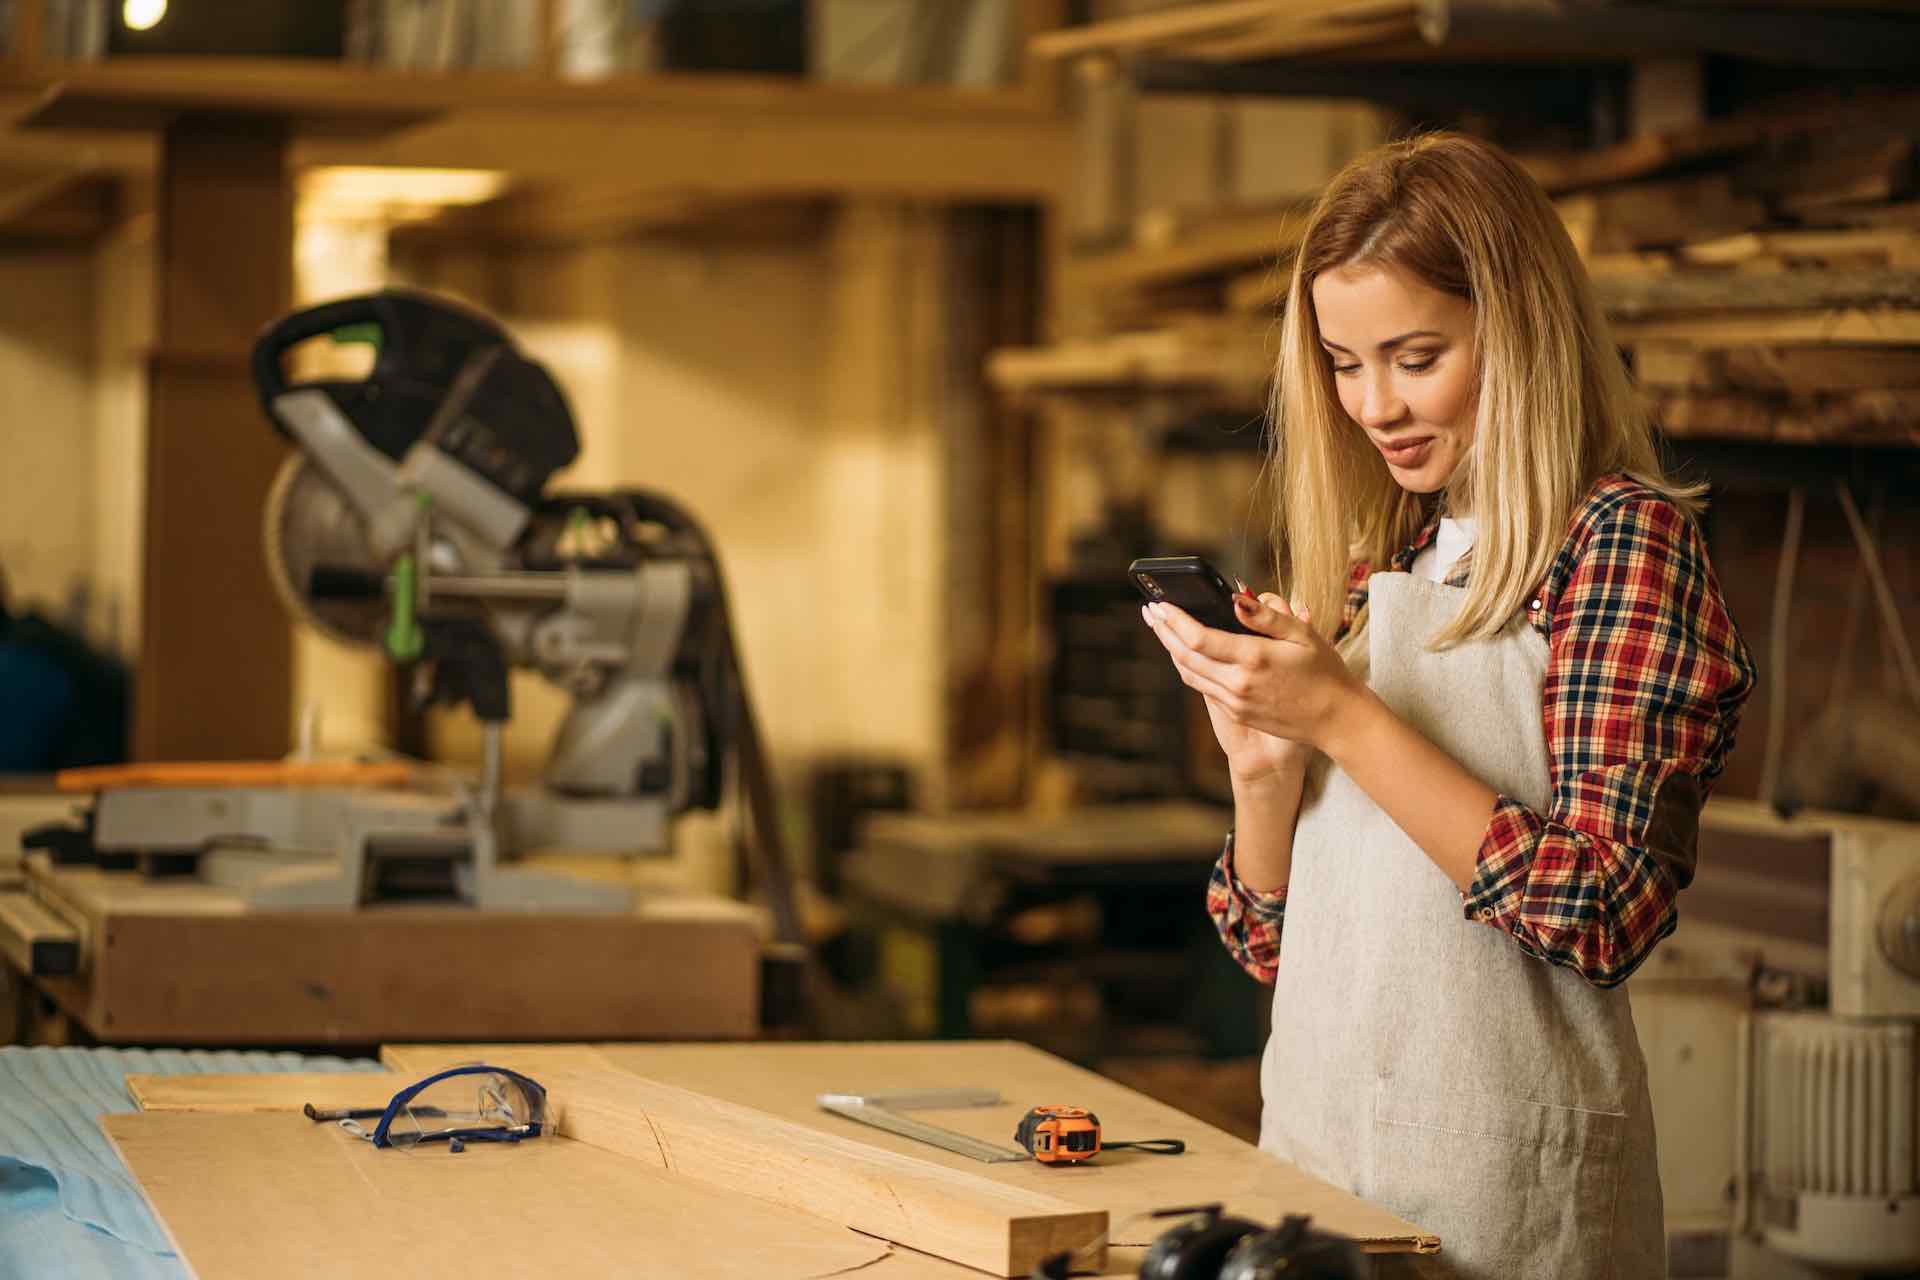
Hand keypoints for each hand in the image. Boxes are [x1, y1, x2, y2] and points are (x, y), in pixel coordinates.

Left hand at [1141, 589, 1362, 774]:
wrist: (1336, 719)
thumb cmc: (1324, 671)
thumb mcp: (1303, 635)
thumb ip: (1268, 616)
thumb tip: (1235, 599)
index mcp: (1253, 659)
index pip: (1199, 638)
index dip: (1175, 620)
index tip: (1159, 603)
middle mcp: (1238, 684)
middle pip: (1185, 656)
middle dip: (1163, 631)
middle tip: (1149, 611)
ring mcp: (1235, 703)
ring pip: (1189, 674)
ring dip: (1171, 650)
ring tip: (1160, 628)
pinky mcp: (1237, 714)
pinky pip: (1203, 688)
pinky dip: (1188, 668)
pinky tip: (1184, 653)